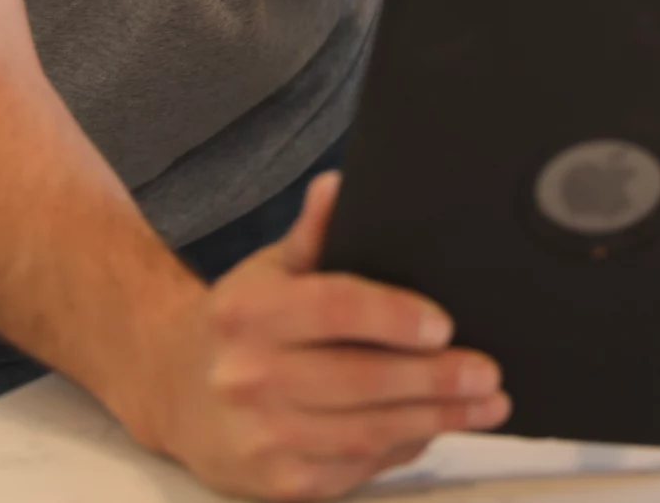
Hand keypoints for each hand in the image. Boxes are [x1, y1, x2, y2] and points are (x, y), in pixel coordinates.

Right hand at [128, 172, 507, 500]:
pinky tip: (435, 428)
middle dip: (434, 380)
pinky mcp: (278, 483)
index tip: (445, 325)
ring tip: (485, 405)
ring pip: (365, 432)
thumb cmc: (240, 323)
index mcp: (250, 313)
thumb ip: (313, 234)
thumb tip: (338, 187)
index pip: (336, 309)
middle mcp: (249, 376)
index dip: (395, 317)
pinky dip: (403, 448)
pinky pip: (356, 467)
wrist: (173, 388)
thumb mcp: (270, 269)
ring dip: (434, 420)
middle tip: (486, 373)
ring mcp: (262, 436)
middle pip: (361, 380)